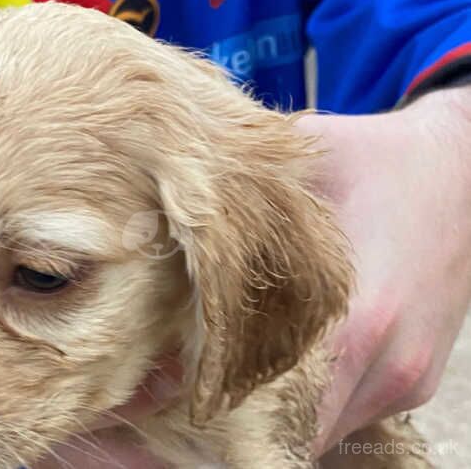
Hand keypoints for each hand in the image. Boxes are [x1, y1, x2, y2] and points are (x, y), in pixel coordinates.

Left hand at [33, 87, 470, 465]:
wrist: (462, 170)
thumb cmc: (378, 160)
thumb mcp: (303, 161)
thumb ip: (240, 207)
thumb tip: (159, 234)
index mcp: (354, 320)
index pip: (264, 406)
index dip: (199, 405)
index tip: (152, 393)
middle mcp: (385, 366)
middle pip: (287, 432)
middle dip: (224, 423)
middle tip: (164, 396)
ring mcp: (404, 379)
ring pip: (316, 430)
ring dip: (264, 418)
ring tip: (209, 383)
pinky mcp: (414, 380)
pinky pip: (345, 414)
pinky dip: (301, 406)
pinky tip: (266, 372)